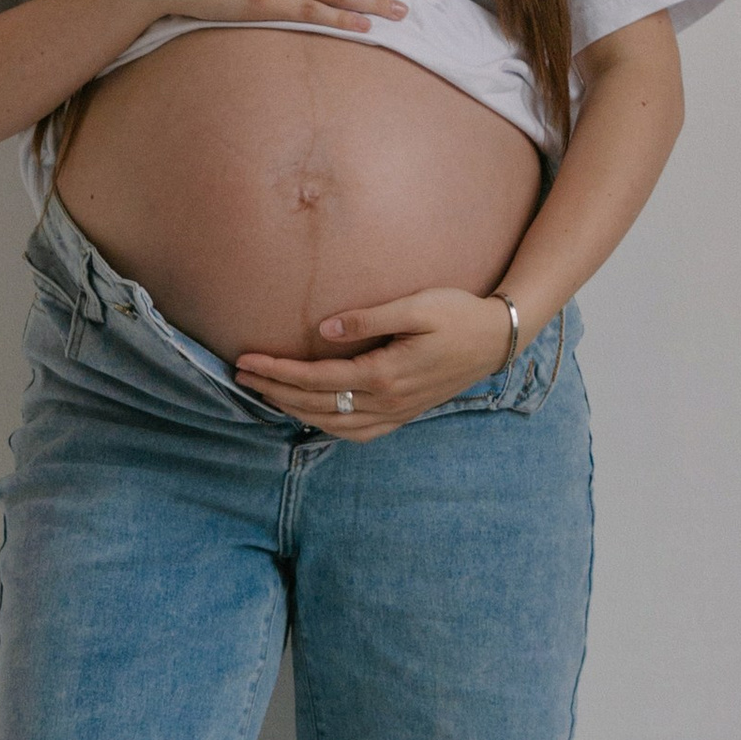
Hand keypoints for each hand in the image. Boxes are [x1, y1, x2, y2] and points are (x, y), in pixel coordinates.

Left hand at [233, 286, 513, 439]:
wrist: (498, 338)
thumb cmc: (458, 314)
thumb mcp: (416, 306)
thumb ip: (368, 319)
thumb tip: (323, 331)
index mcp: (385, 375)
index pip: (316, 379)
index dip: (278, 371)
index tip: (247, 360)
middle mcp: (388, 402)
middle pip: (317, 405)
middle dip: (275, 392)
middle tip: (241, 376)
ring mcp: (397, 413)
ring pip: (334, 424)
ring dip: (295, 411)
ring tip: (266, 394)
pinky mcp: (405, 414)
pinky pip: (358, 433)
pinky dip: (327, 427)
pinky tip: (311, 416)